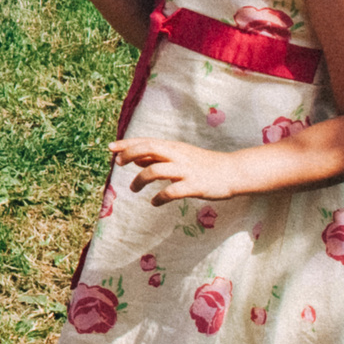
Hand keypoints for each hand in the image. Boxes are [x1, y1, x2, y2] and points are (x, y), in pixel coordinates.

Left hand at [110, 138, 242, 204]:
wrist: (233, 172)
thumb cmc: (204, 164)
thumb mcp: (179, 155)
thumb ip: (157, 156)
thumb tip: (133, 158)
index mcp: (173, 147)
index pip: (146, 141)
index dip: (126, 143)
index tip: (109, 147)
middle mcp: (178, 155)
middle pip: (149, 148)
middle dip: (129, 154)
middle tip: (117, 163)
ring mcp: (186, 170)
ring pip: (156, 169)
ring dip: (140, 180)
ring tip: (133, 189)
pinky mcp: (195, 185)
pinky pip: (172, 192)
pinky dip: (159, 197)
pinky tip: (154, 202)